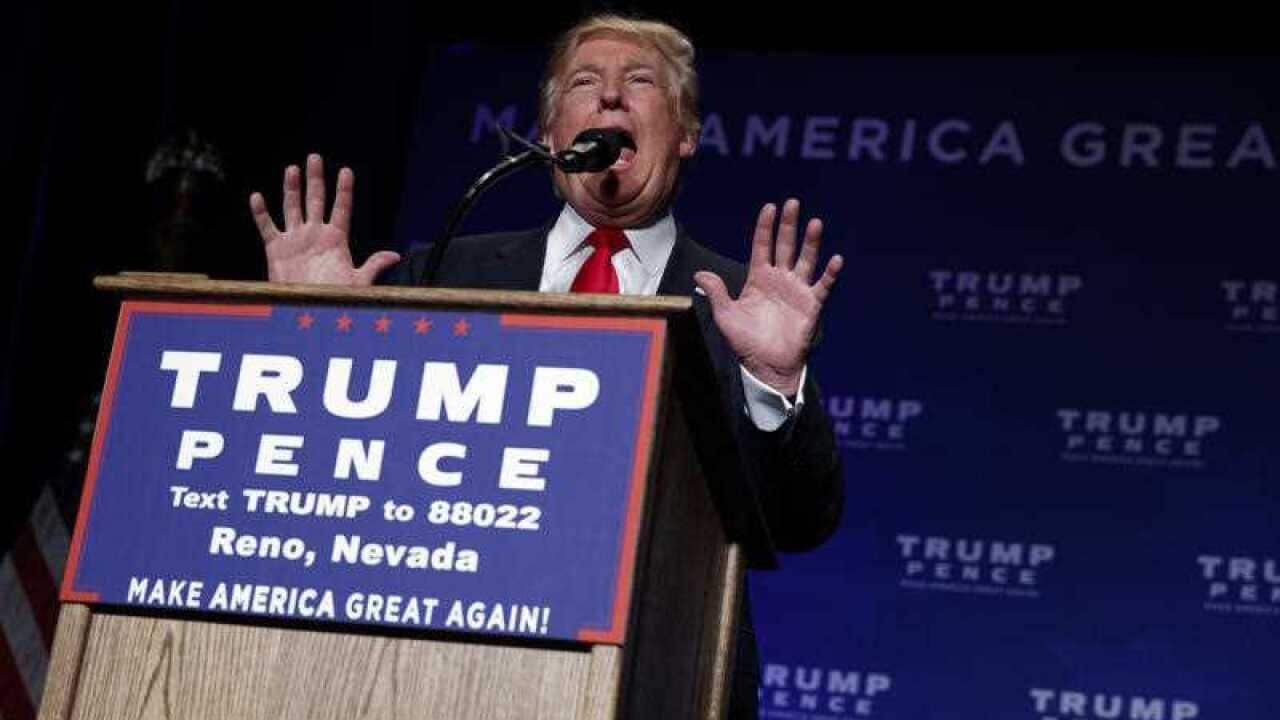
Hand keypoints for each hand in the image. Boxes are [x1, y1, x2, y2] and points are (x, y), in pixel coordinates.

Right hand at [249, 154, 399, 284]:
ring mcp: (296, 239)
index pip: (341, 208)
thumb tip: (395, 255)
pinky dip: (261, 213)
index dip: (344, 190)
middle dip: (315, 179)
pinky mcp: (276, 249)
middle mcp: (315, 234)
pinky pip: (267, 226)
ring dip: (291, 188)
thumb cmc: (335, 298)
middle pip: (315, 200)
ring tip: (292, 168)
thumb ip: (373, 266)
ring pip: (292, 207)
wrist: (309, 310)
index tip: (346, 171)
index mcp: (336, 239)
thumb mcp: (357, 282)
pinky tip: (257, 197)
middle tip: (315, 157)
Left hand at [694, 199, 842, 395]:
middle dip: (788, 225)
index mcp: (759, 278)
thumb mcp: (726, 316)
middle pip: (785, 246)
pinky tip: (836, 260)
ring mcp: (797, 290)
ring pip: (806, 260)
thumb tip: (699, 273)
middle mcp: (780, 279)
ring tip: (815, 223)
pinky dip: (830, 273)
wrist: (766, 366)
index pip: (763, 246)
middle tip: (792, 203)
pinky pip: (822, 286)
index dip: (765, 227)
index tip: (769, 207)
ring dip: (811, 242)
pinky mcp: (811, 305)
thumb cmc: (746, 342)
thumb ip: (716, 292)